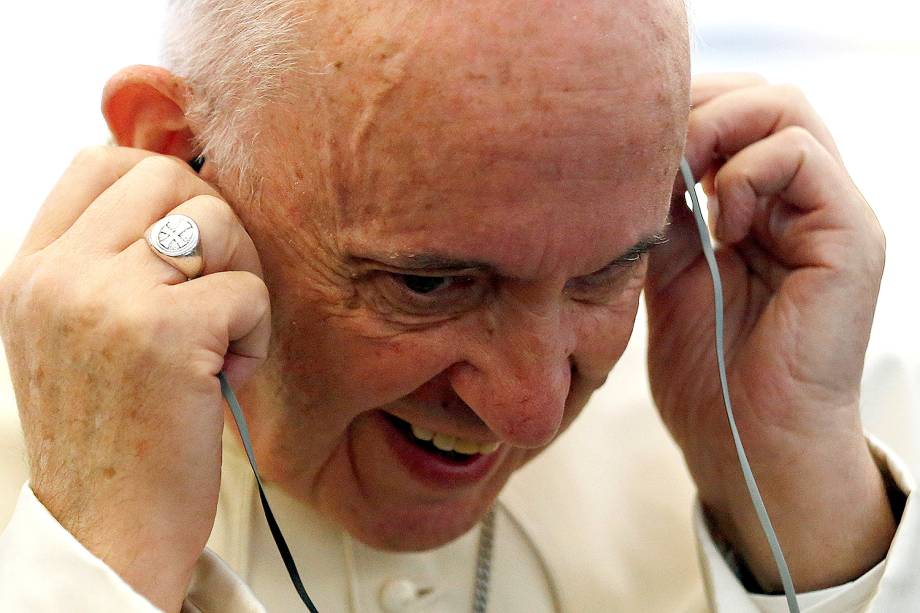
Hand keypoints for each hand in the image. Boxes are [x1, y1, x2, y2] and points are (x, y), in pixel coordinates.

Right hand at [0, 148, 269, 610]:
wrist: (106, 531)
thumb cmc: (111, 434)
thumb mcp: (75, 335)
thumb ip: (107, 263)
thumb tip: (181, 193)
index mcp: (34, 270)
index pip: (102, 160)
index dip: (166, 185)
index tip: (191, 245)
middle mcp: (60, 274)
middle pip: (170, 177)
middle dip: (216, 229)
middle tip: (217, 294)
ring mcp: (106, 298)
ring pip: (216, 220)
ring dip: (241, 279)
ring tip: (222, 340)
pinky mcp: (164, 333)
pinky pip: (247, 289)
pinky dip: (255, 333)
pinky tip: (226, 376)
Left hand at [645, 74, 894, 590]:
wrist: (744, 443)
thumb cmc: (708, 373)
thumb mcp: (668, 273)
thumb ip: (666, 212)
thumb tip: (644, 155)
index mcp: (764, 208)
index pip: (734, 114)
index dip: (683, 114)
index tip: (633, 150)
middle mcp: (803, 202)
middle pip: (761, 98)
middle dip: (697, 111)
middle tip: (655, 155)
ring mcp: (831, 214)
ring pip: (786, 109)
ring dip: (718, 132)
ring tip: (684, 184)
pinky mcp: (849, 236)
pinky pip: (802, 155)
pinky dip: (747, 172)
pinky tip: (719, 221)